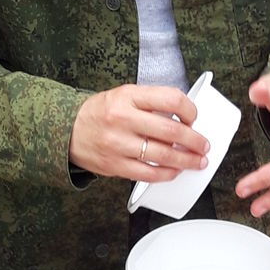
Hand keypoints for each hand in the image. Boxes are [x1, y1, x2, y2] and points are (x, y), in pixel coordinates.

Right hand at [69, 85, 209, 181]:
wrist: (66, 130)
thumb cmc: (100, 113)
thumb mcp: (123, 95)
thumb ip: (151, 103)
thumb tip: (184, 118)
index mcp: (128, 96)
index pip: (171, 99)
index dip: (190, 110)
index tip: (194, 117)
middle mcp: (123, 119)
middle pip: (171, 131)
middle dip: (195, 141)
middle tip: (203, 145)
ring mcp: (118, 144)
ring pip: (163, 155)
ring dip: (186, 160)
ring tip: (197, 161)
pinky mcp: (115, 165)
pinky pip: (148, 174)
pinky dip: (166, 174)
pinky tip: (174, 171)